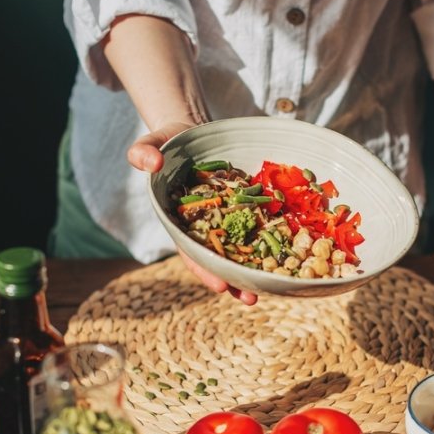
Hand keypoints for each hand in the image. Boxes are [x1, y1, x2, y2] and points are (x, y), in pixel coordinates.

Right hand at [127, 124, 258, 305]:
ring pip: (242, 248)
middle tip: (250, 299)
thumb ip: (145, 152)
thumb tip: (149, 162)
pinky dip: (273, 239)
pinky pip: (261, 224)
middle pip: (220, 258)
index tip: (219, 285)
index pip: (191, 250)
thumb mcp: (155, 142)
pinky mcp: (247, 206)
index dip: (204, 269)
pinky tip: (288, 253)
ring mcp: (228, 218)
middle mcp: (206, 225)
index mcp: (180, 220)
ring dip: (256, 269)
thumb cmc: (171, 141)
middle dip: (234, 280)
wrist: (195, 134)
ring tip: (274, 287)